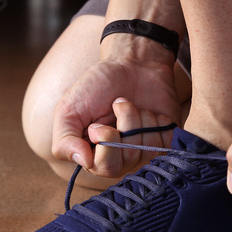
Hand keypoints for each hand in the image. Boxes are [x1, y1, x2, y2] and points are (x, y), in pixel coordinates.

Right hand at [52, 56, 180, 177]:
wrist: (131, 64)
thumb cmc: (97, 86)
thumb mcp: (68, 110)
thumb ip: (64, 141)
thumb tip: (84, 161)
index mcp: (94, 156)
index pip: (104, 168)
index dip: (105, 140)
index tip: (97, 122)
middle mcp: (120, 160)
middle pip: (128, 159)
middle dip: (126, 125)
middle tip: (118, 105)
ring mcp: (144, 152)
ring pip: (149, 148)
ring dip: (140, 118)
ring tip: (132, 105)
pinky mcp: (165, 141)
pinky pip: (167, 142)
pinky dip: (158, 121)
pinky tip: (150, 112)